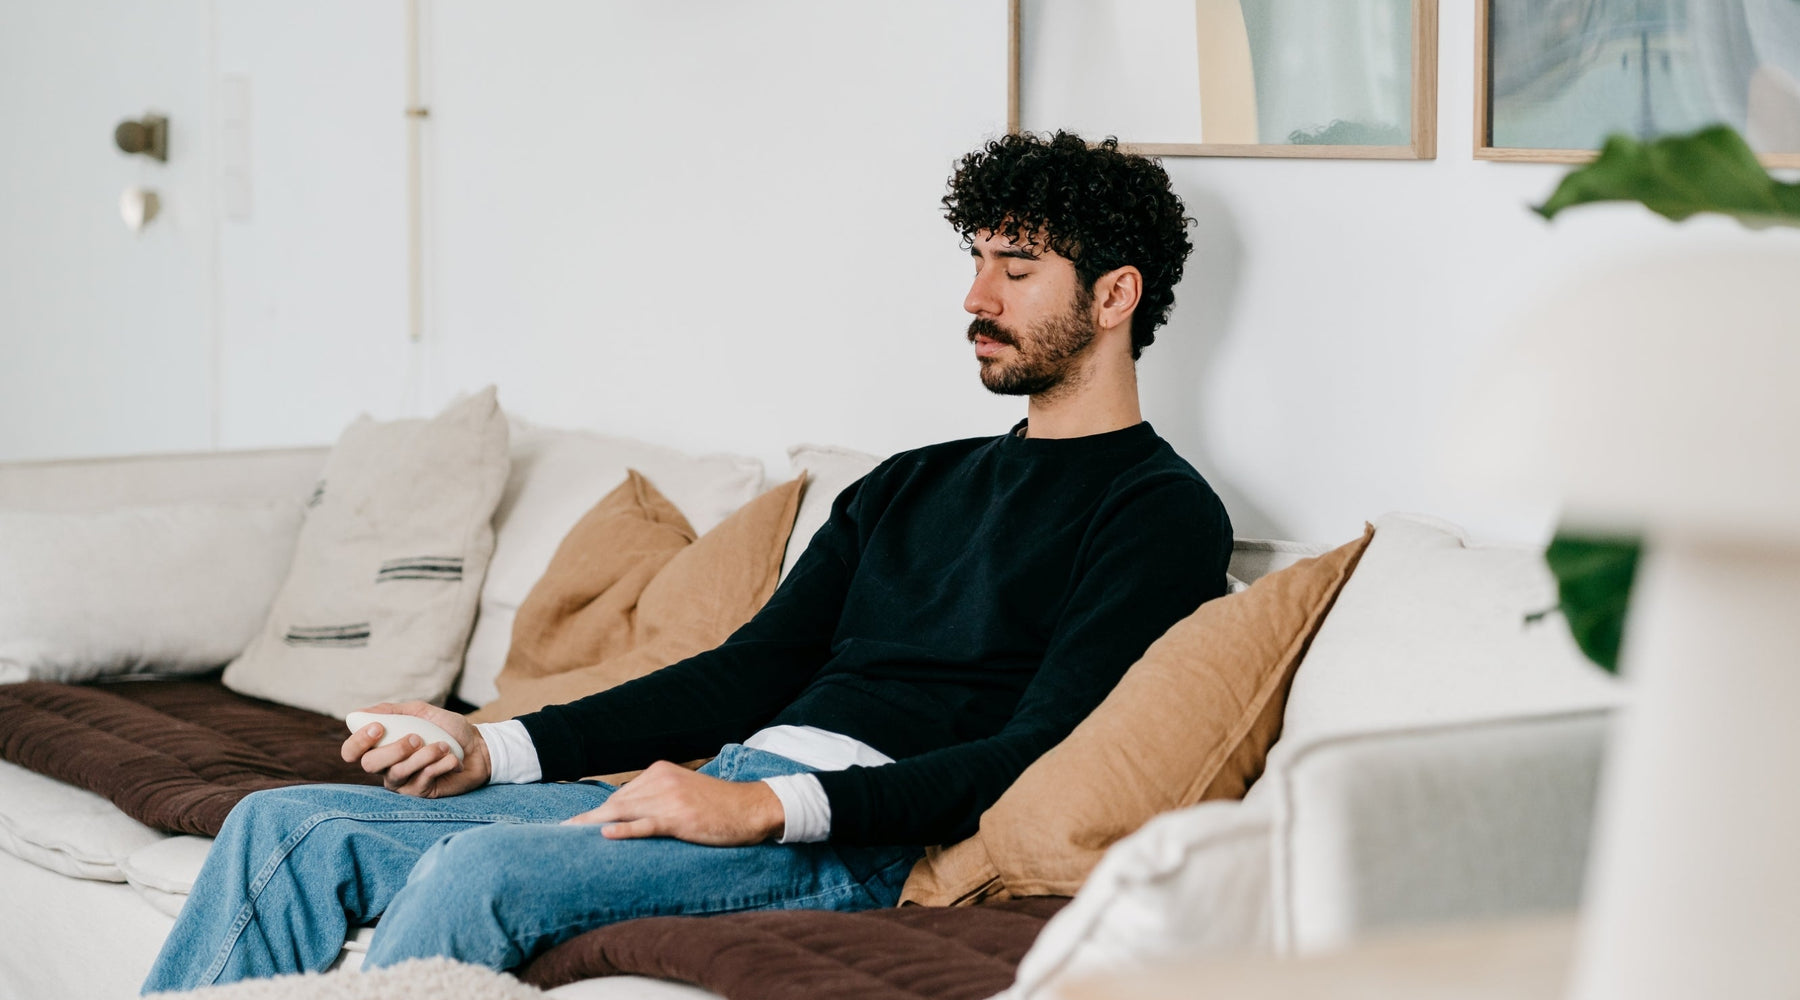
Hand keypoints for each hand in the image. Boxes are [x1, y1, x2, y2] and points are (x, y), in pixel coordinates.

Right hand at [340, 701, 489, 798]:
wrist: (479, 747)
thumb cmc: (448, 729)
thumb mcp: (422, 712)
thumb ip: (393, 711)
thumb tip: (361, 713)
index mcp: (382, 745)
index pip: (352, 751)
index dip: (358, 741)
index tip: (378, 728)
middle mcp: (387, 766)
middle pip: (369, 764)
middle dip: (393, 749)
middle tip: (417, 737)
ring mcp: (403, 782)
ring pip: (397, 773)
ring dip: (423, 756)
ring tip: (443, 746)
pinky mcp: (420, 793)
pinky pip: (421, 780)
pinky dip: (439, 765)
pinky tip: (452, 759)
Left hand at [564, 760, 784, 845]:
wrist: (753, 807)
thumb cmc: (720, 805)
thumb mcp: (685, 793)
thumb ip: (658, 797)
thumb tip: (628, 816)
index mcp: (661, 771)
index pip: (621, 794)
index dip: (596, 811)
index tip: (572, 822)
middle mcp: (662, 780)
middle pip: (616, 803)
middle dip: (587, 819)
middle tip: (561, 832)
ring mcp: (670, 799)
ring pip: (624, 813)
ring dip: (595, 826)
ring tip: (569, 837)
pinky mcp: (680, 818)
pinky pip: (646, 824)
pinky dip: (625, 830)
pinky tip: (605, 835)